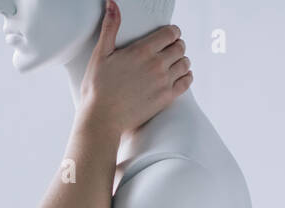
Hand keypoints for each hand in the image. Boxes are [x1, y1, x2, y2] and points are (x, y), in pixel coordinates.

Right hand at [80, 0, 191, 136]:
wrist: (103, 118)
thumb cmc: (98, 88)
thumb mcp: (101, 54)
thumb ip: (110, 27)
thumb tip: (112, 4)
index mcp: (143, 50)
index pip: (170, 33)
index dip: (172, 32)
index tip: (170, 35)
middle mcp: (157, 64)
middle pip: (180, 47)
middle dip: (177, 45)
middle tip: (171, 49)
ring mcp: (164, 82)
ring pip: (185, 63)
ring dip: (182, 60)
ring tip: (174, 62)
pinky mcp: (166, 98)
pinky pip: (186, 82)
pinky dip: (186, 76)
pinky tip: (180, 76)